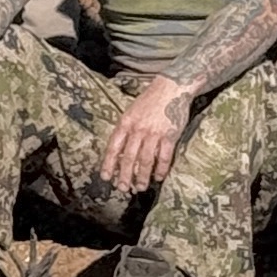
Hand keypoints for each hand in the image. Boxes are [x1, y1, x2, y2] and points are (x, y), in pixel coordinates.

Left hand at [98, 76, 189, 193]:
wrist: (170, 87)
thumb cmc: (149, 101)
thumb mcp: (131, 112)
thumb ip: (126, 131)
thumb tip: (121, 153)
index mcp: (126, 123)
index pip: (114, 147)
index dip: (109, 164)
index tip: (106, 177)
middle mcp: (138, 129)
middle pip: (129, 157)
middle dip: (124, 176)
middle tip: (123, 188)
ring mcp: (154, 133)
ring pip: (145, 160)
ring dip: (142, 176)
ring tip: (140, 187)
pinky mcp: (170, 136)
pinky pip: (164, 157)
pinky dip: (161, 169)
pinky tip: (159, 177)